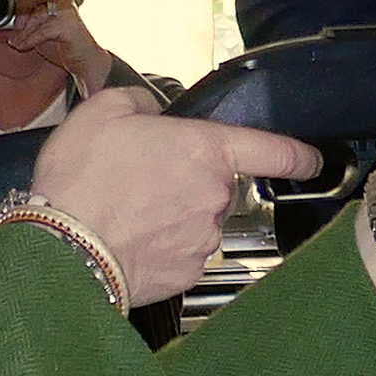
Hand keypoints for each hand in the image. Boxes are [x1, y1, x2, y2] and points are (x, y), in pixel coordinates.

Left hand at [0, 1, 114, 91]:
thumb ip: (19, 29)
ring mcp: (66, 11)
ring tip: (15, 42)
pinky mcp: (67, 25)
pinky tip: (22, 47)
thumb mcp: (36, 35)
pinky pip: (42, 30)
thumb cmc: (62, 46)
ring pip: (36, 14)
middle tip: (12, 26)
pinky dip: (29, 40)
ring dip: (22, 31)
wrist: (86, 61)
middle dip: (19, 10)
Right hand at [25, 87, 322, 306]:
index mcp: (204, 150)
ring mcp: (205, 239)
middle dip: (185, 181)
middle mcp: (216, 197)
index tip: (312, 160)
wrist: (62, 250)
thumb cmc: (80, 180)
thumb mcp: (100, 113)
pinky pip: (182, 253)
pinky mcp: (188, 274)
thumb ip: (137, 101)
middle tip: (139, 180)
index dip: (299, 153)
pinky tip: (128, 239)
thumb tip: (150, 111)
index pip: (272, 149)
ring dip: (171, 215)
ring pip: (197, 220)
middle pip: (216, 185)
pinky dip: (161, 247)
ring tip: (126, 212)